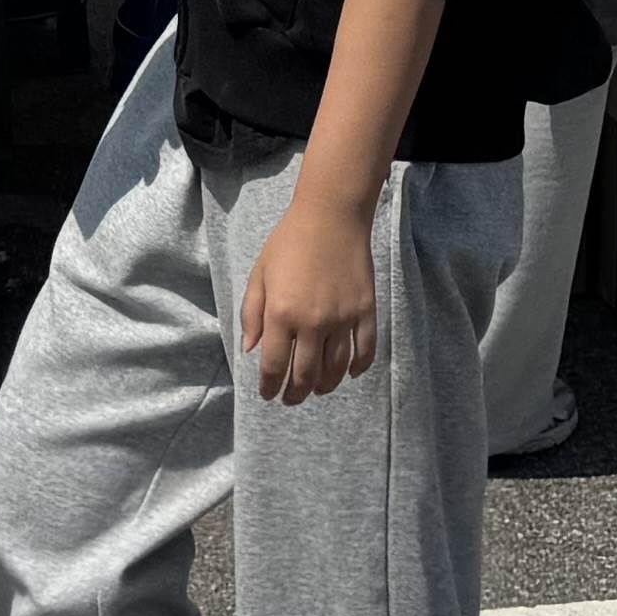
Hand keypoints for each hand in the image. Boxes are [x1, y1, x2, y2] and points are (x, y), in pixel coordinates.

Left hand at [237, 183, 383, 404]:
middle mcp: (313, 321)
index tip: (268, 394)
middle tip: (291, 399)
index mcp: (282, 313)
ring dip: (325, 385)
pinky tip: (349, 374)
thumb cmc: (289, 242)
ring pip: (336, 368)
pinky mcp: (365, 311)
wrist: (331, 216)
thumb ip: (252, 313)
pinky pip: (364, 350)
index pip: (275, 365)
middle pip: (306, 374)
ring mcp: (343, 318)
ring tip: (317, 390)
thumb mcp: (260, 274)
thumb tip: (251, 348)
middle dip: (296, 393)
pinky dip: (358, 368)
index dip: (270, 386)